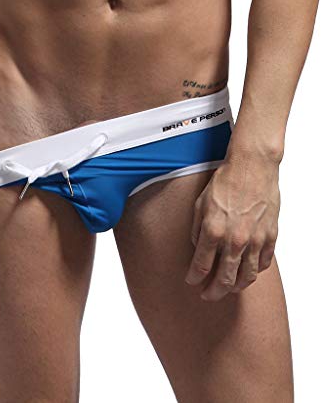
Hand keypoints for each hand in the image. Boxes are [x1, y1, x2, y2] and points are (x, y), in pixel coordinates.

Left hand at [185, 154, 280, 300]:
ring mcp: (256, 240)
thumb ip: (197, 230)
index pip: (201, 266)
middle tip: (207, 295)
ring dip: (235, 287)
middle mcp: (235, 240)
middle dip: (213, 291)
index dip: (194, 278)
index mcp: (213, 231)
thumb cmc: (224, 182)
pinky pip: (263, 263)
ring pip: (246, 277)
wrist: (251, 167)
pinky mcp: (271, 236)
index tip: (191, 282)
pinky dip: (254, 273)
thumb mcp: (200, 204)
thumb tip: (198, 249)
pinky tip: (247, 273)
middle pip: (224, 278)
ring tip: (227, 289)